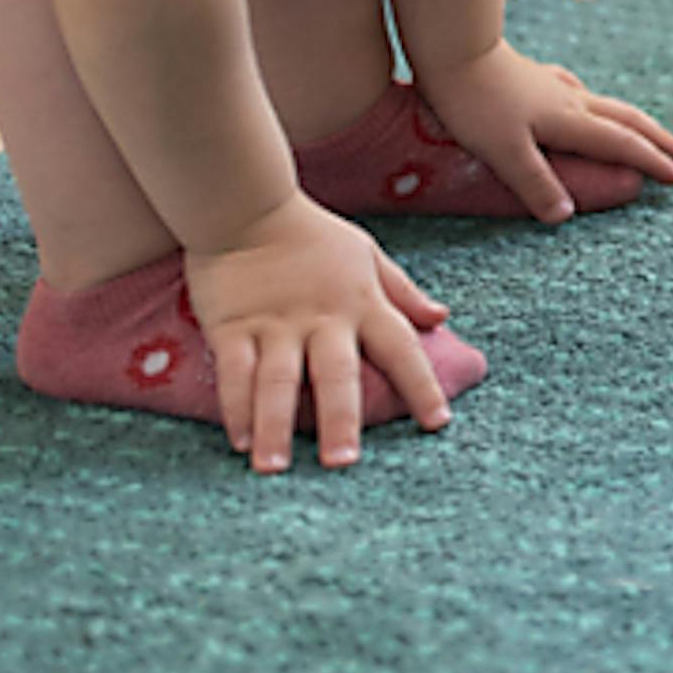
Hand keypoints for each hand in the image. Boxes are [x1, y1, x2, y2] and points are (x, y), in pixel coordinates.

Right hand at [181, 195, 453, 472]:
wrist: (246, 204)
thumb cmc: (311, 234)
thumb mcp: (367, 254)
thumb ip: (401, 291)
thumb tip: (441, 317)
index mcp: (362, 303)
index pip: (401, 348)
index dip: (422, 385)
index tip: (438, 423)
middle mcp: (322, 319)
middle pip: (336, 375)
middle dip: (341, 420)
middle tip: (344, 463)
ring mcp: (274, 324)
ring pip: (276, 382)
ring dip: (275, 426)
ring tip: (274, 468)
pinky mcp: (231, 326)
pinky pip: (233, 372)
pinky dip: (235, 407)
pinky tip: (238, 440)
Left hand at [413, 42, 672, 222]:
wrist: (454, 49)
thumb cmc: (474, 101)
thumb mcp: (504, 150)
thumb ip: (535, 183)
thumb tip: (566, 216)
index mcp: (569, 120)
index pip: (622, 144)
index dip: (652, 161)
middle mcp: (571, 101)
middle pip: (628, 120)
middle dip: (659, 140)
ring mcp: (554, 86)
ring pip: (608, 105)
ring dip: (636, 123)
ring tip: (649, 134)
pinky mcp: (536, 77)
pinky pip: (579, 93)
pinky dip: (597, 105)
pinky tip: (585, 103)